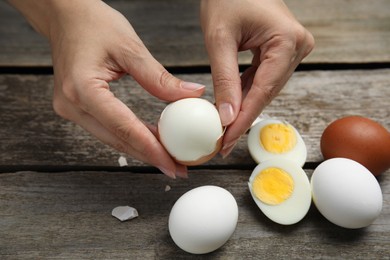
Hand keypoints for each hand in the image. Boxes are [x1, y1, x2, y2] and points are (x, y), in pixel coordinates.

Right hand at [9, 0, 204, 177]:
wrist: (65, 15)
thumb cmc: (93, 23)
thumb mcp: (130, 47)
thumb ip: (160, 77)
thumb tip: (191, 95)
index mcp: (82, 89)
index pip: (124, 128)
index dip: (152, 149)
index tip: (174, 164)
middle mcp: (72, 105)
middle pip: (117, 140)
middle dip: (149, 156)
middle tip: (178, 169)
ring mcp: (70, 109)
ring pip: (112, 138)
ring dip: (141, 149)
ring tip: (170, 158)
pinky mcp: (77, 108)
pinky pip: (107, 128)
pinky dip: (130, 136)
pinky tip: (151, 141)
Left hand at [200, 0, 313, 156]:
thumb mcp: (219, 39)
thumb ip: (225, 80)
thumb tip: (228, 117)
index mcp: (287, 40)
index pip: (263, 90)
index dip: (243, 119)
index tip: (226, 141)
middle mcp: (297, 46)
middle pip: (267, 92)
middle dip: (242, 117)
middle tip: (222, 142)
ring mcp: (292, 48)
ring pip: (265, 88)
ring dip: (244, 107)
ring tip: (224, 129)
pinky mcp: (282, 50)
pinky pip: (264, 78)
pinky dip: (246, 92)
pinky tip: (233, 106)